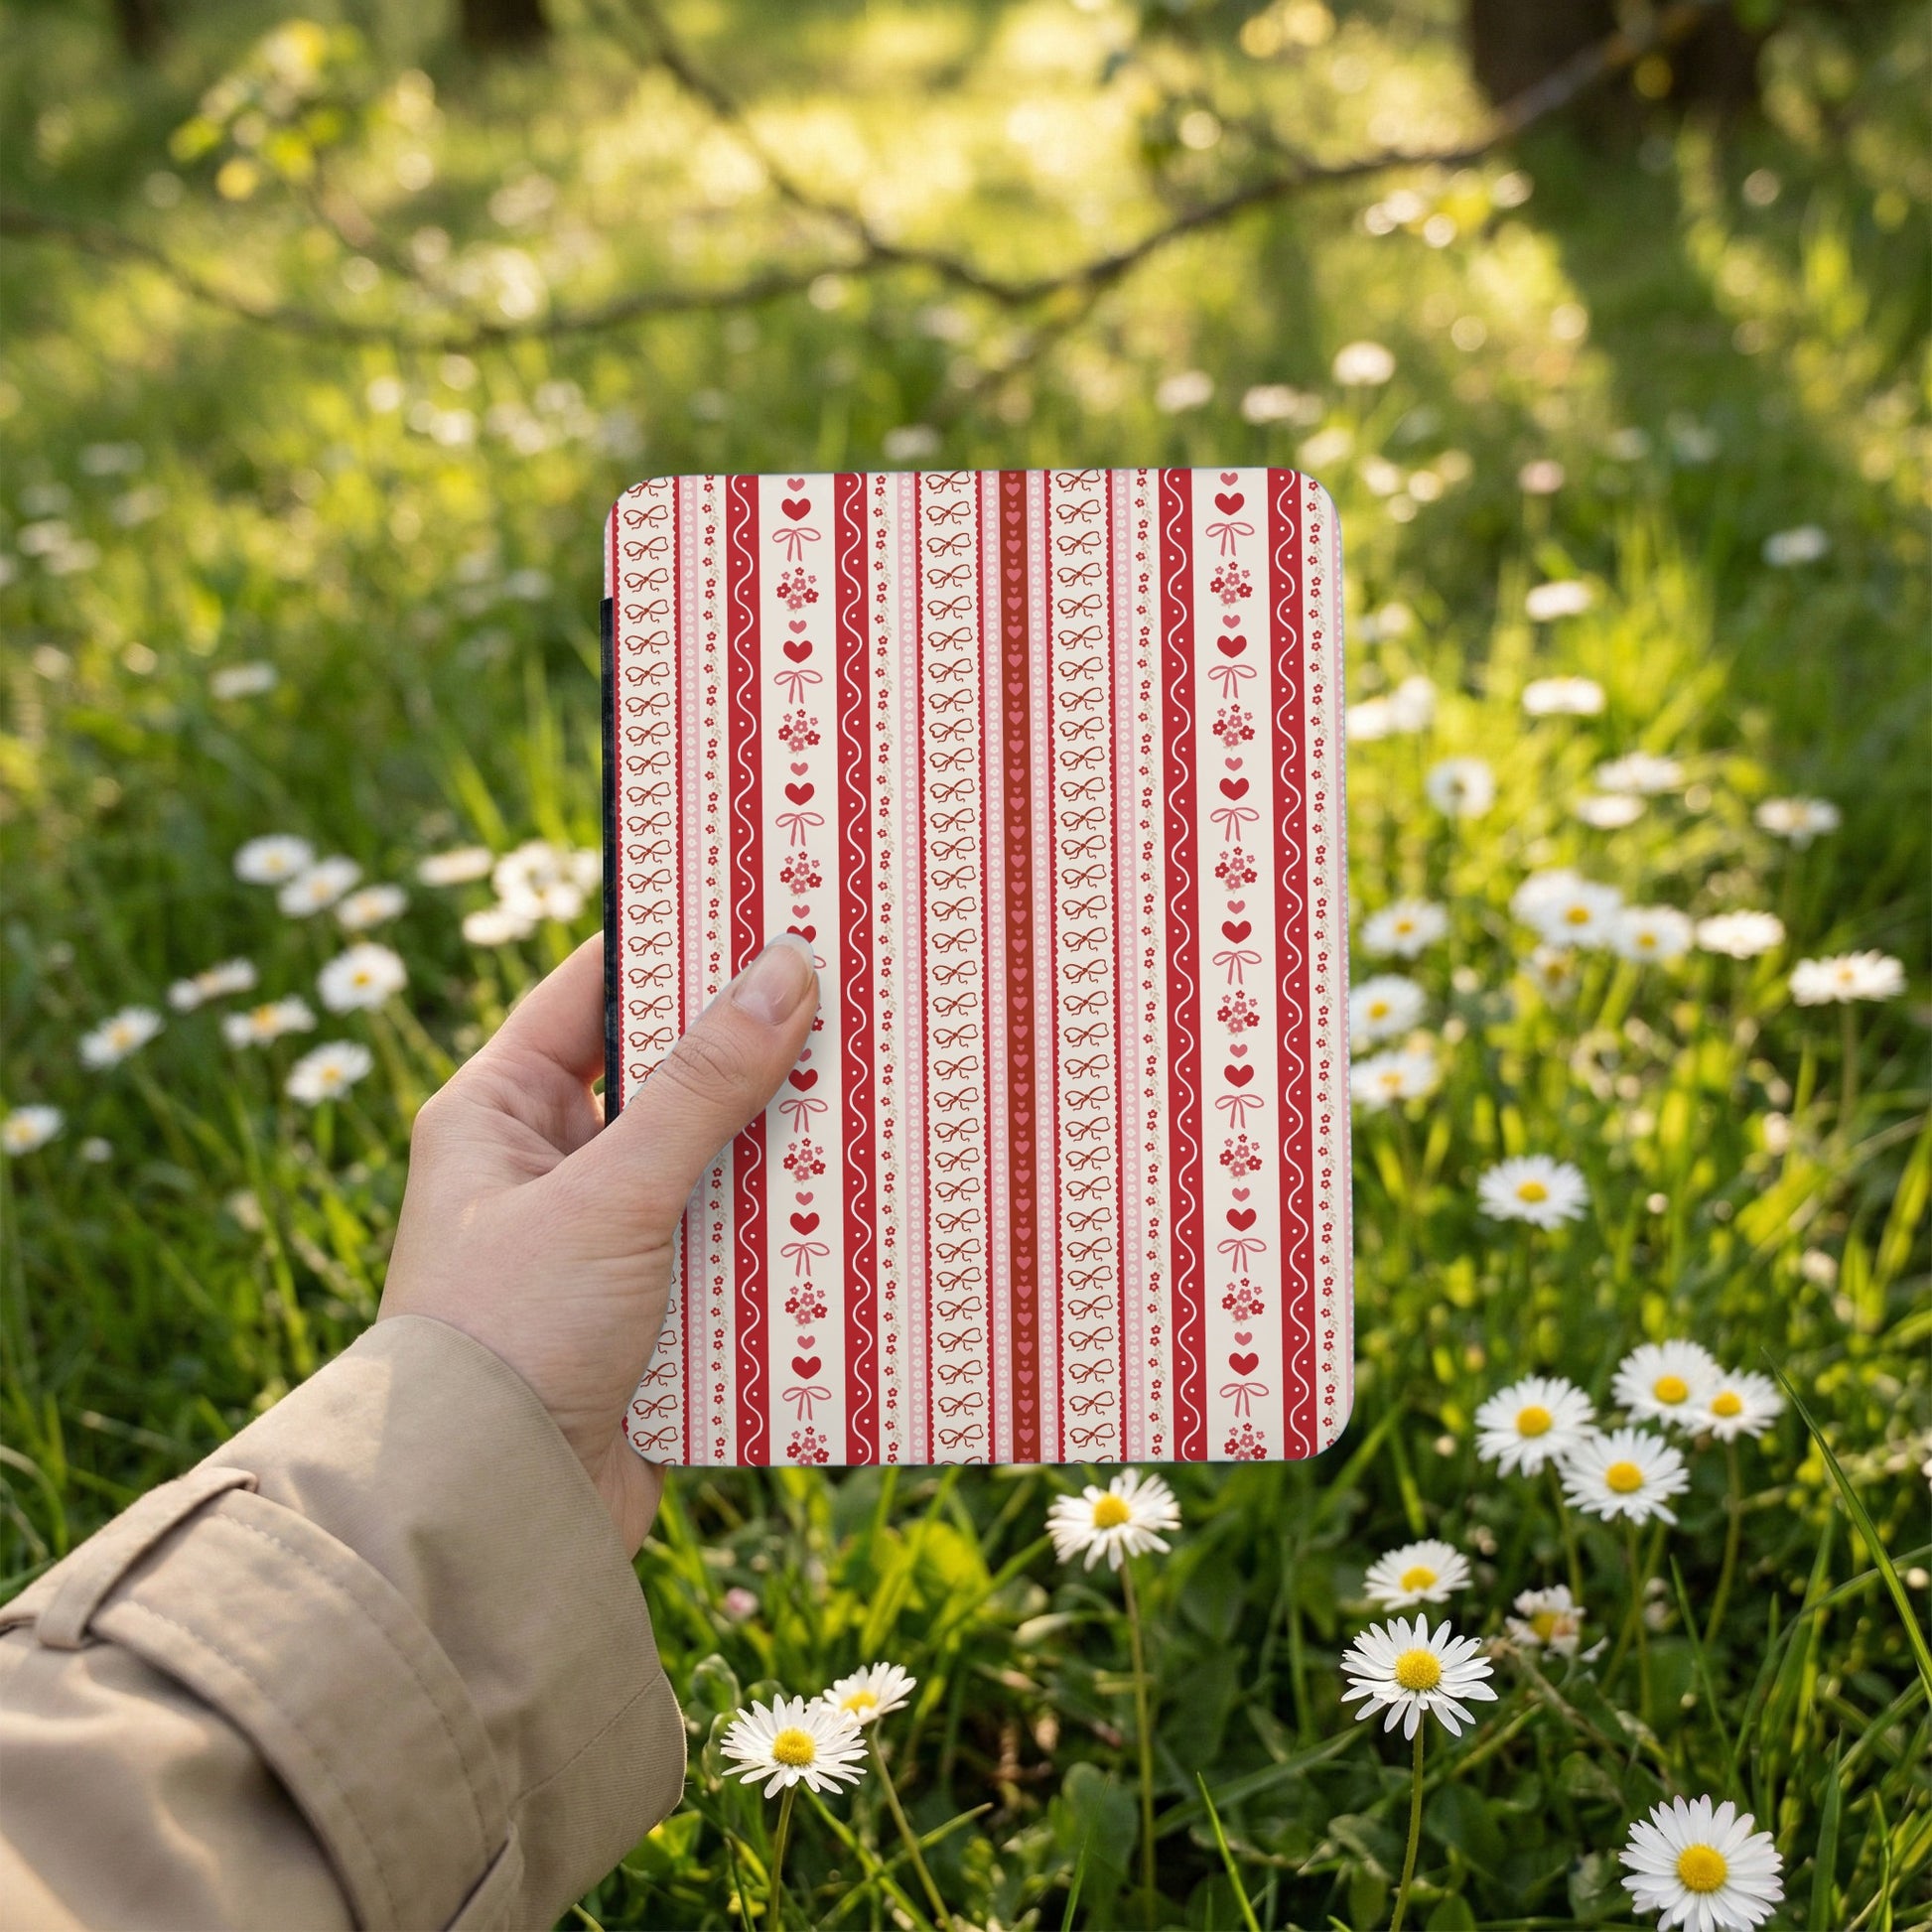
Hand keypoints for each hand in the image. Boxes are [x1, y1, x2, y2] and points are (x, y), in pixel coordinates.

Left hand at [380, 931, 819, 1553]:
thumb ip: (700, 1087)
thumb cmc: (507, 1334)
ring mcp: (604, 1243)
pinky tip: (863, 1198)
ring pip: (712, 1164)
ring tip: (878, 1080)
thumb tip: (786, 967)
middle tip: (851, 987)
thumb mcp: (609, 1195)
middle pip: (667, 1076)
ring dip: (780, 1142)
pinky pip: (732, 1248)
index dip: (676, 939)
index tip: (766, 898)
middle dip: (754, 1045)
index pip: (593, 989)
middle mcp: (548, 1167)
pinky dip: (785, 1230)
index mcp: (498, 1111)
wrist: (488, 1520)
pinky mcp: (653, 1315)